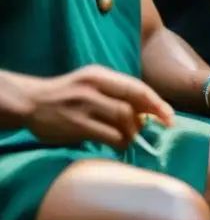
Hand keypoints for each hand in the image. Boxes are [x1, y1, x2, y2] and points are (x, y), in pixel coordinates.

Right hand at [23, 65, 174, 151]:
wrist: (31, 101)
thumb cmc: (69, 94)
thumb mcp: (93, 83)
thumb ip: (117, 92)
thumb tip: (149, 112)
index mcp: (101, 75)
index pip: (137, 87)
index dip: (157, 103)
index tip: (169, 117)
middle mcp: (94, 88)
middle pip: (132, 105)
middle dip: (145, 120)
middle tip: (143, 129)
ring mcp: (83, 106)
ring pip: (122, 121)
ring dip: (131, 133)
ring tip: (128, 137)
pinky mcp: (75, 125)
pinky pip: (107, 136)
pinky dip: (119, 142)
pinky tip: (117, 144)